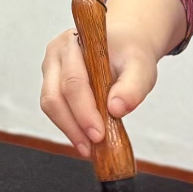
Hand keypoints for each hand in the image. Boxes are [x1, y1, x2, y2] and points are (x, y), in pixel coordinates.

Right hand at [35, 0, 179, 158]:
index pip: (73, 81)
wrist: (125, 42)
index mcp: (75, 43)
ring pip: (50, 104)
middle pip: (54, 96)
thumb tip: (116, 109)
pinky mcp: (53, 82)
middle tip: (92, 148)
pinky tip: (85, 140)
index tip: (98, 134)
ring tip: (89, 149)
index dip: (83, 111)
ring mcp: (52, 68)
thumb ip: (132, 87)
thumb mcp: (141, 66)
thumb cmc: (131, 52)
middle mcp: (57, 54)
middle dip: (73, 125)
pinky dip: (70, 125)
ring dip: (69, 129)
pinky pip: (56, 108)